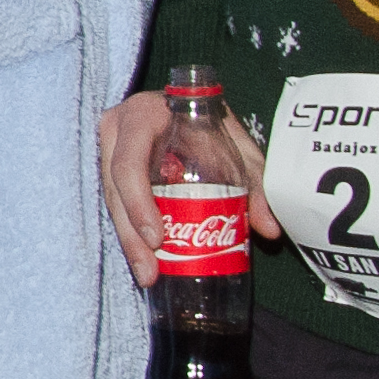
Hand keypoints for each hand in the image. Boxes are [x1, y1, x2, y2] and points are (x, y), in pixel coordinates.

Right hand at [94, 94, 279, 278]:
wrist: (186, 104)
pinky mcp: (111, 171)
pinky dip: (131, 234)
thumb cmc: (209, 120)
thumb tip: (269, 229)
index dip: (138, 203)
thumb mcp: (236, 144)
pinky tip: (145, 260)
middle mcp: (116, 133)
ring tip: (149, 275)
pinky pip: (117, 205)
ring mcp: (108, 152)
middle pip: (115, 191)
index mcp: (142, 117)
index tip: (158, 239)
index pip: (129, 164)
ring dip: (129, 242)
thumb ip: (256, 182)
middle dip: (131, 236)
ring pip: (112, 203)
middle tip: (151, 271)